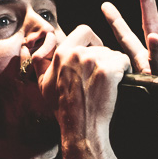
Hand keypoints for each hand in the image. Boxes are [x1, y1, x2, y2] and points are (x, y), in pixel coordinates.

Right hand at [31, 25, 129, 158]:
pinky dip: (124, 70)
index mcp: (62, 53)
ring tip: (107, 84)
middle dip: (104, 59)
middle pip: (101, 46)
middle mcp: (76, 54)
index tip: (96, 52)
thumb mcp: (43, 83)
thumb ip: (40, 61)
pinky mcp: (108, 71)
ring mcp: (93, 62)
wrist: (79, 127)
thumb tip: (33, 44)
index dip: (93, 40)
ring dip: (114, 66)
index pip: (84, 31)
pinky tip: (118, 82)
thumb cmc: (62, 107)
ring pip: (113, 54)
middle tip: (102, 77)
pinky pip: (123, 61)